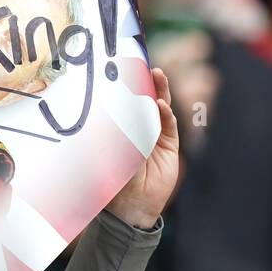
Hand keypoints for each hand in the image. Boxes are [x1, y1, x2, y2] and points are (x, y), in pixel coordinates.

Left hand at [106, 68, 178, 228]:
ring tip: (156, 74)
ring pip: (158, 107)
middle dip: (143, 81)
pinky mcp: (170, 146)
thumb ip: (110, 131)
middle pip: (143, 99)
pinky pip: (169, 125)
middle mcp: (138, 129)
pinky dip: (166, 114)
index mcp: (121, 129)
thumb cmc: (113, 181)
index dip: (124, 84)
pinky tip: (161, 105)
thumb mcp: (108, 152)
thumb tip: (101, 105)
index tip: (121, 65)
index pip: (124, 101)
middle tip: (142, 62)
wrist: (132, 208)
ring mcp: (155, 136)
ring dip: (158, 90)